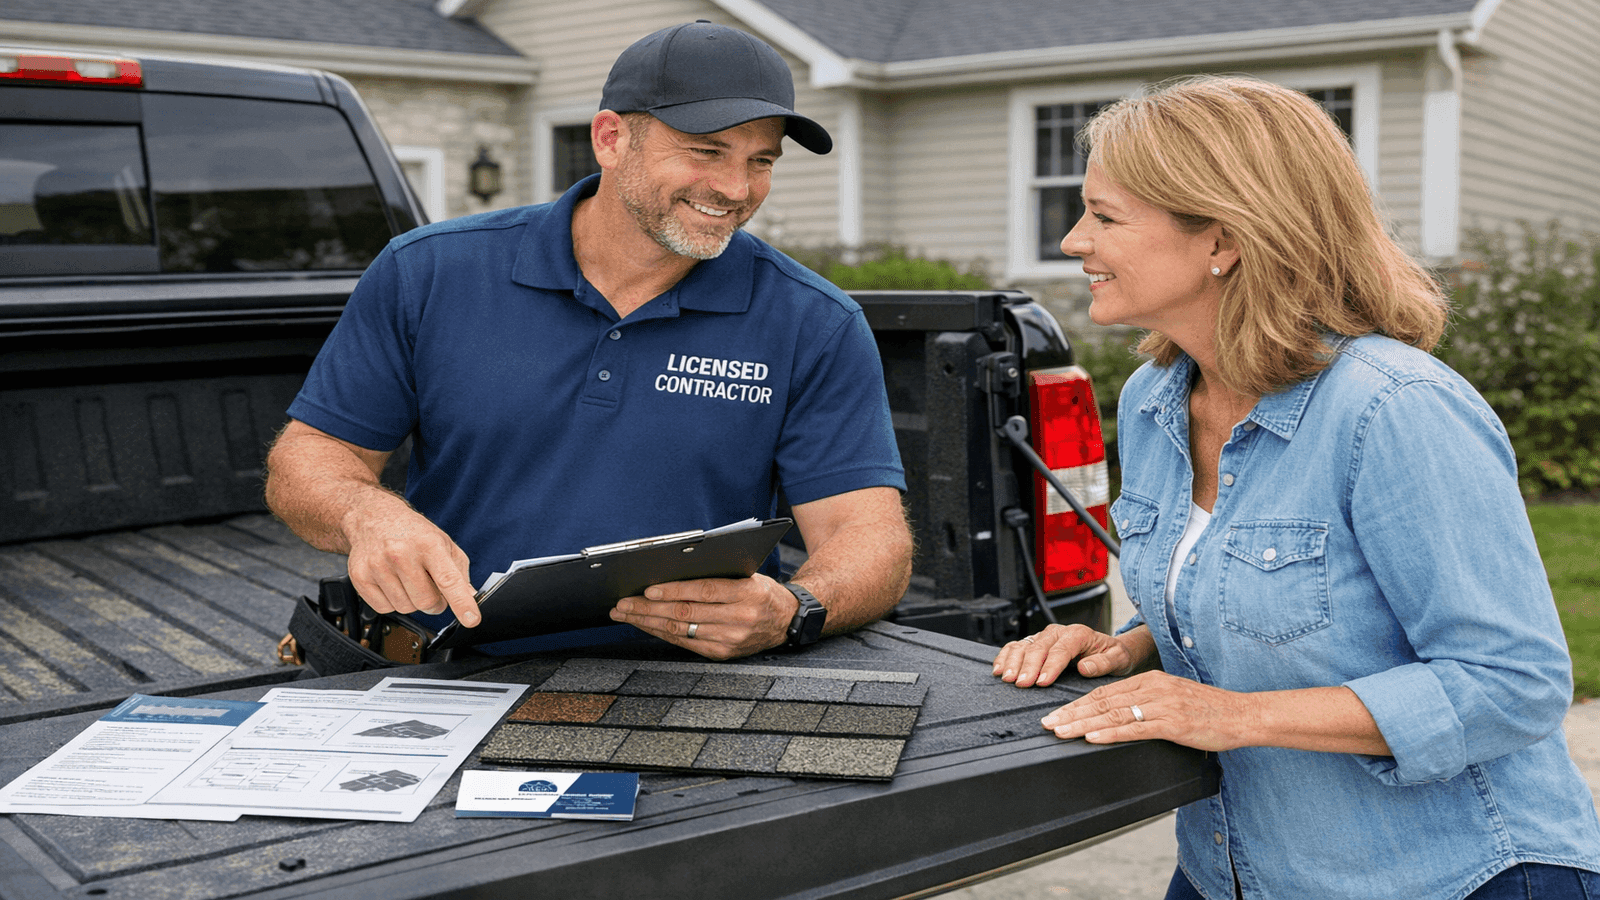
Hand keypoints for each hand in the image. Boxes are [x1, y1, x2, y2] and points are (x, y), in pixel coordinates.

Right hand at [343, 499, 478, 626]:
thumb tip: (470, 597)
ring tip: (409, 580)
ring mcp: (378, 565)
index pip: (448, 579)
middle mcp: (401, 553)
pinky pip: (384, 609)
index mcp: (428, 543)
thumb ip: (459, 571)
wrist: (374, 517)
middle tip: (431, 587)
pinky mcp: (360, 577)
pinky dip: (393, 602)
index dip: (461, 603)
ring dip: (412, 601)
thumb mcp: (443, 543)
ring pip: (405, 608)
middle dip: (434, 602)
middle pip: (426, 602)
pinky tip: (393, 583)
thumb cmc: (412, 533)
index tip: (471, 619)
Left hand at [610, 572, 794, 659]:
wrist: (787, 620)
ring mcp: (731, 640)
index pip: (705, 591)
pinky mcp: (723, 653)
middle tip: (623, 603)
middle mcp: (740, 619)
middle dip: (649, 608)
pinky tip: (646, 625)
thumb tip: (671, 572)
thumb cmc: (762, 591)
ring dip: (648, 622)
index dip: (674, 590)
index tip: (648, 589)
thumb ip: (716, 575)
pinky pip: (685, 643)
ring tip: (626, 614)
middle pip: (686, 614)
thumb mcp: (747, 575)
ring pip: (681, 631)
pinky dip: (662, 633)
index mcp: (748, 593)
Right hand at [992, 623, 1139, 686]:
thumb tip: (1085, 667)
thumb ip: (1104, 663)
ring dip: (1013, 662)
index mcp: (1079, 634)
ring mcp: (1044, 637)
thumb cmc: (1114, 655)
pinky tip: (999, 669)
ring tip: (1007, 678)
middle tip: (1022, 684)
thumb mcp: (1118, 659)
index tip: (1042, 681)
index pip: (1061, 649)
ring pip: (1024, 645)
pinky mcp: (1035, 643)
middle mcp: (1059, 632)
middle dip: (1028, 666)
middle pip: (1039, 647)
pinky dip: (1005, 656)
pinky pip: (1016, 646)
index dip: (1050, 665)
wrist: (1110, 650)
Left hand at [1039, 670, 1257, 751]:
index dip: (1077, 704)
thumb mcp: (1172, 698)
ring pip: (1113, 714)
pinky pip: (1135, 728)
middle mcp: (1152, 688)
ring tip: (1061, 731)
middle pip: (1102, 701)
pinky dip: (1110, 733)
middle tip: (1046, 723)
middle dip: (1071, 713)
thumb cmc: (1209, 710)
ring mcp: (1162, 705)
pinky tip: (1092, 737)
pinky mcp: (1172, 723)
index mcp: (1150, 680)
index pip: (1104, 692)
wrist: (1242, 714)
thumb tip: (1116, 716)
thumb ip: (1145, 702)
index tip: (1056, 713)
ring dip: (1083, 724)